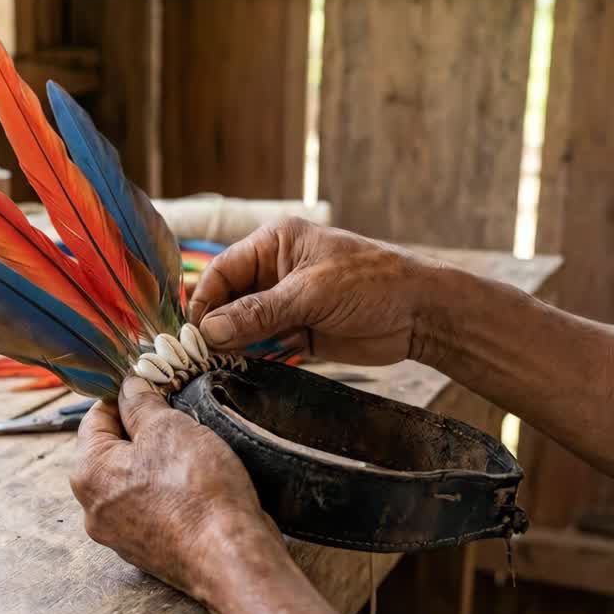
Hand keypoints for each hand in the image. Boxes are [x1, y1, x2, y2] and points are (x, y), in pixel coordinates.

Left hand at [71, 378, 280, 596]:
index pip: (94, 418)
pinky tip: (195, 485)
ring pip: (133, 480)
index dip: (123, 398)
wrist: (231, 557)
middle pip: (112, 451)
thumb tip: (130, 387)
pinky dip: (168, 492)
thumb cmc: (197, 492)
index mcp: (88, 474)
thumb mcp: (169, 427)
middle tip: (177, 419)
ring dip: (158, 462)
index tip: (150, 388)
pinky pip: (151, 508)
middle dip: (143, 431)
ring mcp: (120, 535)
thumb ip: (141, 403)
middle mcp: (94, 509)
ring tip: (191, 452)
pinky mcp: (147, 550)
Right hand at [187, 218, 445, 365]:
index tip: (191, 333)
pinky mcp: (297, 331)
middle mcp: (273, 271)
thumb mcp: (310, 294)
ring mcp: (284, 303)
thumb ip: (258, 313)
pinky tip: (239, 370)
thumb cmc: (372, 284)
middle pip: (227, 300)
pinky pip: (262, 344)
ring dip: (230, 345)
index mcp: (274, 244)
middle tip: (198, 356)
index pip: (223, 271)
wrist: (421, 314)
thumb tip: (208, 331)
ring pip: (241, 325)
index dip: (204, 301)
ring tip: (214, 366)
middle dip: (213, 327)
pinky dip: (251, 357)